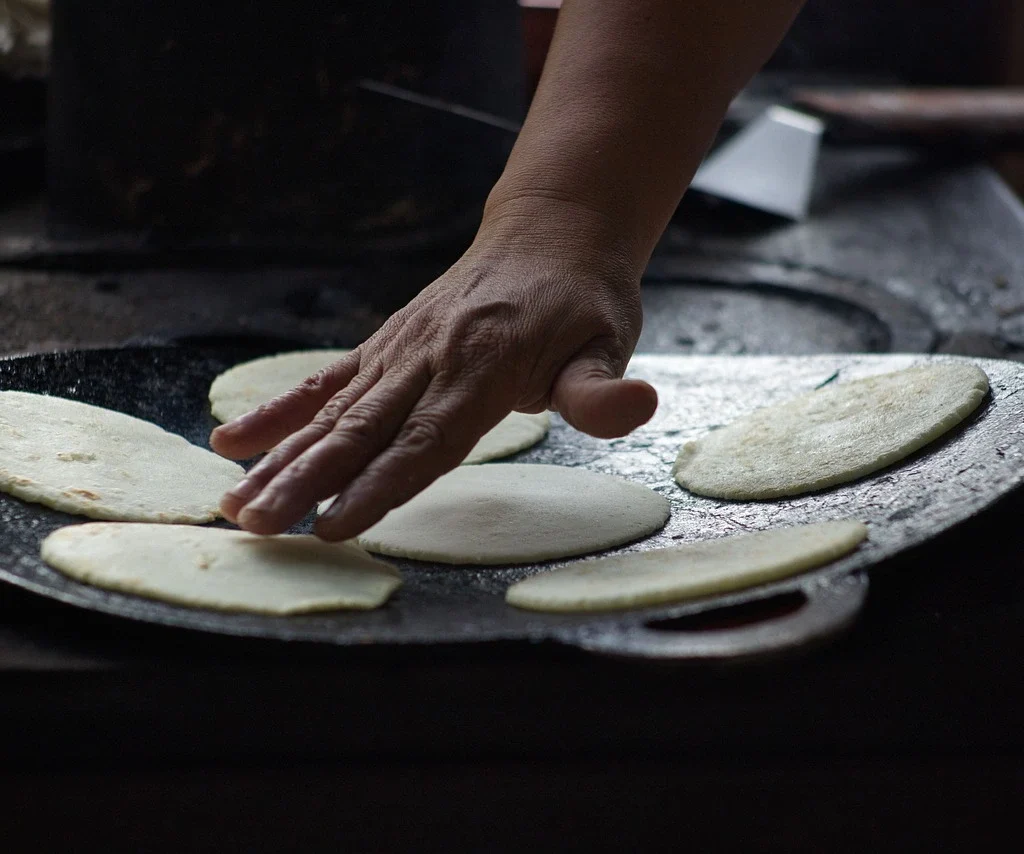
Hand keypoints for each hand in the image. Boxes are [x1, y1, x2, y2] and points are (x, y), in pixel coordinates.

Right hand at [210, 202, 657, 540]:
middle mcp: (429, 357)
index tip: (332, 526)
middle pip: (361, 430)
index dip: (378, 485)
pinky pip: (325, 380)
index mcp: (483, 366)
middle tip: (254, 525)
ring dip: (279, 457)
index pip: (425, 439)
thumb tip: (636, 407)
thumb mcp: (608, 340)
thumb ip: (601, 388)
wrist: (550, 233)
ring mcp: (400, 349)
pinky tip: (234, 440)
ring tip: (232, 501)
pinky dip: (278, 411)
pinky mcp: (385, 344)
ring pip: (332, 411)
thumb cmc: (582, 300)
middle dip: (305, 480)